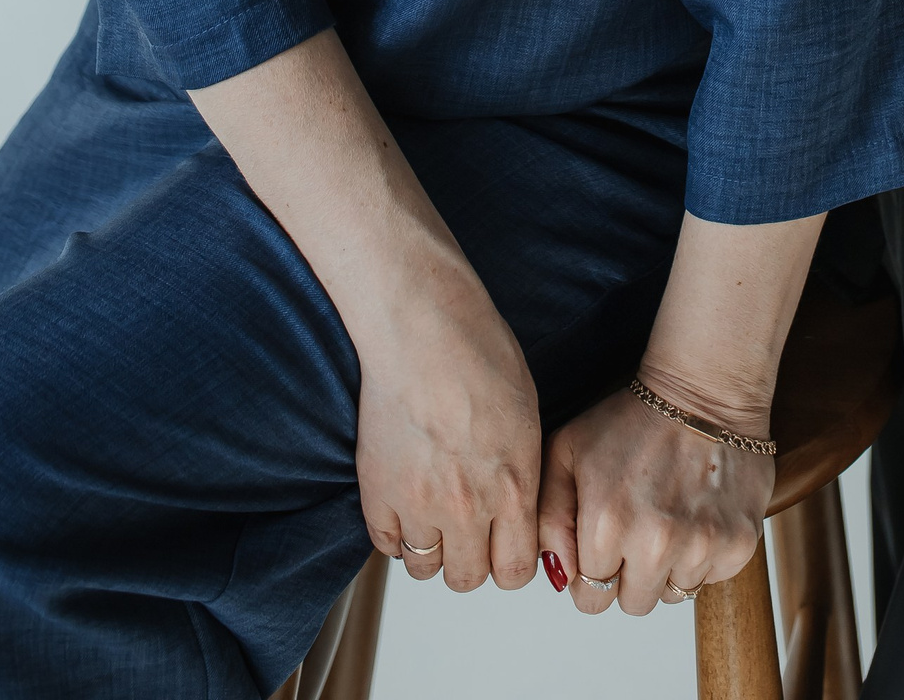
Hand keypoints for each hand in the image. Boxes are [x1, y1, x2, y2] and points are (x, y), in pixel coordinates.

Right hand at [349, 228, 542, 592]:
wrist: (422, 325)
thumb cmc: (478, 352)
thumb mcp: (526, 416)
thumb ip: (522, 473)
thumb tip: (516, 508)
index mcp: (513, 487)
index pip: (515, 571)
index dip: (510, 562)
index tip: (502, 546)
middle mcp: (468, 507)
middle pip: (468, 578)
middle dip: (471, 560)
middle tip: (466, 531)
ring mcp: (418, 504)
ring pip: (425, 568)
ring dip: (432, 547)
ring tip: (432, 513)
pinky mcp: (377, 494)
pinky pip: (387, 546)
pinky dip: (396, 532)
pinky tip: (404, 502)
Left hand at [538, 382, 774, 615]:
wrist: (703, 389)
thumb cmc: (632, 419)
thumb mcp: (567, 452)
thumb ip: (548, 519)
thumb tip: (560, 577)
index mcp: (605, 525)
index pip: (590, 597)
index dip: (594, 569)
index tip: (606, 539)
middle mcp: (654, 544)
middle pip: (633, 604)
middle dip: (629, 574)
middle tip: (637, 527)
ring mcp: (700, 546)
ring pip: (672, 595)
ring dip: (667, 566)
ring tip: (668, 515)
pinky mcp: (738, 544)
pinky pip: (711, 580)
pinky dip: (702, 557)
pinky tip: (695, 514)